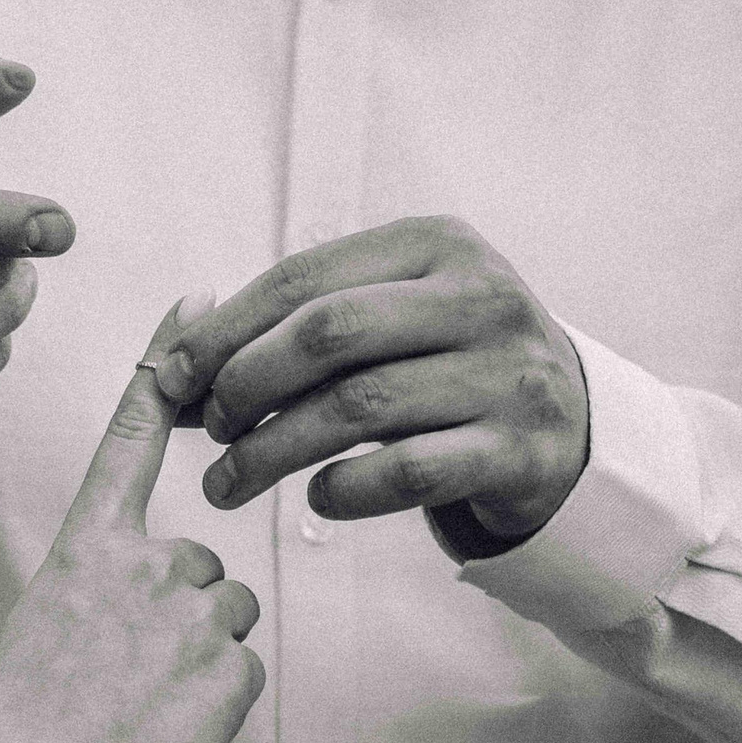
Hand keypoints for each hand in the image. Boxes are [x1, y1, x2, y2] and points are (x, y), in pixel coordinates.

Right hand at [0, 298, 265, 742]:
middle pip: (199, 566)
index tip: (199, 301)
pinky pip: (241, 671)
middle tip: (126, 678)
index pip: (129, 434)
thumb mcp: (46, 623)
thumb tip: (148, 595)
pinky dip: (213, 704)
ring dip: (199, 660)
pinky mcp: (232, 662)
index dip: (166, 362)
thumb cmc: (31, 722)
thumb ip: (102, 588)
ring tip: (144, 707)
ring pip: (225, 618)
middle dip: (179, 618)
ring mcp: (192, 608)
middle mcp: (145, 559)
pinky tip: (168, 730)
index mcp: (85, 544)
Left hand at [154, 215, 588, 539]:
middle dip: (247, 383)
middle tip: (209, 429)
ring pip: (361, 406)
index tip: (170, 377)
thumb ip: (299, 328)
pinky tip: (317, 498)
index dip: (224, 331)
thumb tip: (176, 360)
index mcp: (436, 244)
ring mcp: (509, 374)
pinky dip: (345, 490)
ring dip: (274, 451)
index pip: (304, 278)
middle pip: (330, 334)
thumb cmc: (447, 367)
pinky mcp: (521, 450)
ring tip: (228, 482)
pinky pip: (409, 472)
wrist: (571, 427)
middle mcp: (481, 297)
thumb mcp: (391, 318)